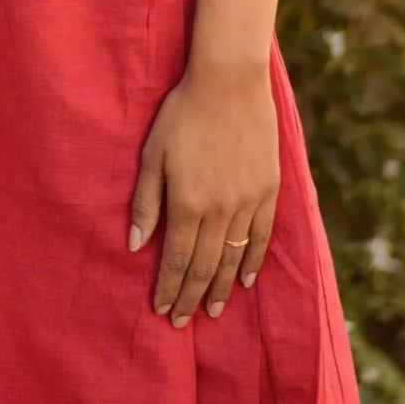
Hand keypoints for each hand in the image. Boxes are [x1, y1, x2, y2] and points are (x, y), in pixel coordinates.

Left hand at [127, 61, 278, 325]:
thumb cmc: (182, 113)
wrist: (229, 82)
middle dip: (190, 296)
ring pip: (233, 257)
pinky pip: (262, 236)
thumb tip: (136, 245)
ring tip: (211, 310)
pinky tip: (246, 279)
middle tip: (183, 321)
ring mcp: (248, 202)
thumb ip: (146, 202)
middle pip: (204, 266)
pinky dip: (254, 261)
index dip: (168, 288)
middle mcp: (219, 210)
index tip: (162, 310)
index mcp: (187, 203)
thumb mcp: (153, 154)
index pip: (177, 260)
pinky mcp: (268, 190)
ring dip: (220, 287)